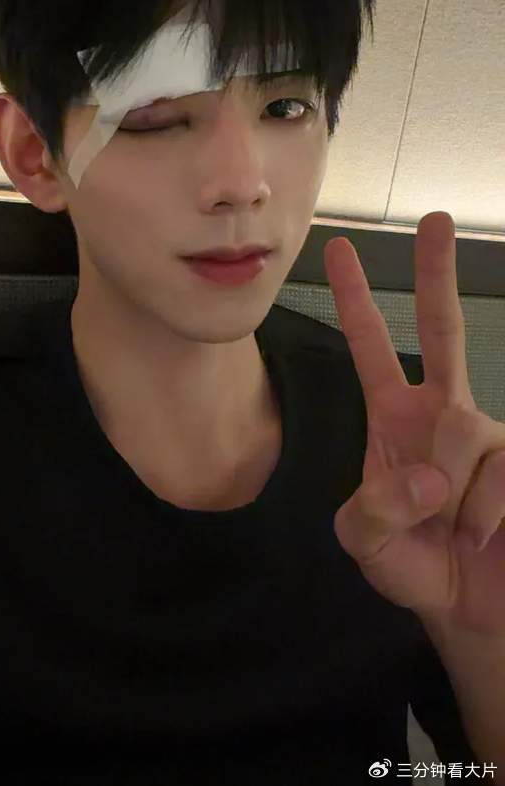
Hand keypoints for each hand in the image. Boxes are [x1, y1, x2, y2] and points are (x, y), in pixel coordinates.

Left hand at [324, 210, 504, 635]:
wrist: (469, 607)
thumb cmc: (412, 563)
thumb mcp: (364, 541)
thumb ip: (375, 508)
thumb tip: (429, 475)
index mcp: (395, 418)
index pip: (371, 348)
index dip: (355, 300)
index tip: (338, 248)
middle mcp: (444, 413)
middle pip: (442, 331)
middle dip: (437, 274)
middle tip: (436, 219)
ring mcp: (487, 433)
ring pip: (465, 436)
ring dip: (452, 497)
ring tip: (455, 531)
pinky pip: (500, 472)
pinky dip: (485, 513)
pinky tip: (484, 534)